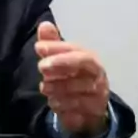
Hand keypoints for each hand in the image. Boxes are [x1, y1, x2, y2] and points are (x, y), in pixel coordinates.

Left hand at [35, 21, 109, 137]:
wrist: (89, 107)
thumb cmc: (74, 77)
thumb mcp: (62, 60)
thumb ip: (53, 43)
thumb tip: (44, 25)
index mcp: (90, 59)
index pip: (76, 51)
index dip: (57, 49)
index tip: (39, 48)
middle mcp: (98, 74)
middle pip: (81, 67)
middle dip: (59, 65)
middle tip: (41, 67)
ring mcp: (98, 94)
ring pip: (77, 89)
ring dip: (57, 88)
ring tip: (45, 88)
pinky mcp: (94, 112)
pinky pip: (77, 109)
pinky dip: (62, 105)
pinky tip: (54, 102)